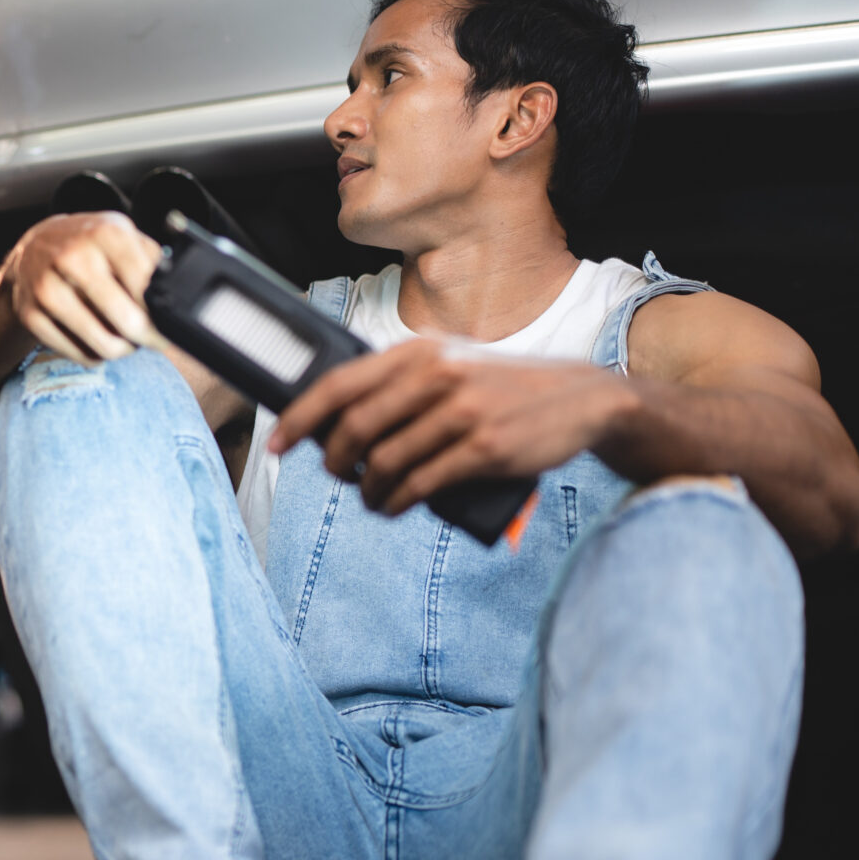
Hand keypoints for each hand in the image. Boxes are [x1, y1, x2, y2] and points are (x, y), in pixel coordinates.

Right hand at [4, 212, 161, 365]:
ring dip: (123, 350)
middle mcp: (72, 257)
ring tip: (126, 341)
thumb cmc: (87, 244)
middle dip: (147, 337)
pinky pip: (78, 355)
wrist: (32, 248)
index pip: (146, 287)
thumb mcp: (121, 234)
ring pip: (104, 346)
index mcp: (103, 234)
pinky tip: (97, 340)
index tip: (168, 325)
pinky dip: (95, 355)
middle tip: (151, 338)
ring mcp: (47, 287)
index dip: (162, 313)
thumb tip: (177, 292)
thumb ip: (152, 258)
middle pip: (128, 321)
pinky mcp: (30, 314)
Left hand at [269, 340, 637, 516]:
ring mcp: (461, 412)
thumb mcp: (452, 366)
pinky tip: (392, 507)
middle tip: (336, 475)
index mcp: (420, 352)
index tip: (277, 442)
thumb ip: (402, 383)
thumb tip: (338, 421)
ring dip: (368, 491)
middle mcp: (436, 376)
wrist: (581, 399)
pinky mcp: (484, 449)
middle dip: (333, 461)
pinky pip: (419, 485)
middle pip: (354, 429)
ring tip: (372, 499)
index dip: (300, 416)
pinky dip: (396, 503)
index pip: (339, 383)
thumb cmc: (502, 389)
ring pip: (384, 463)